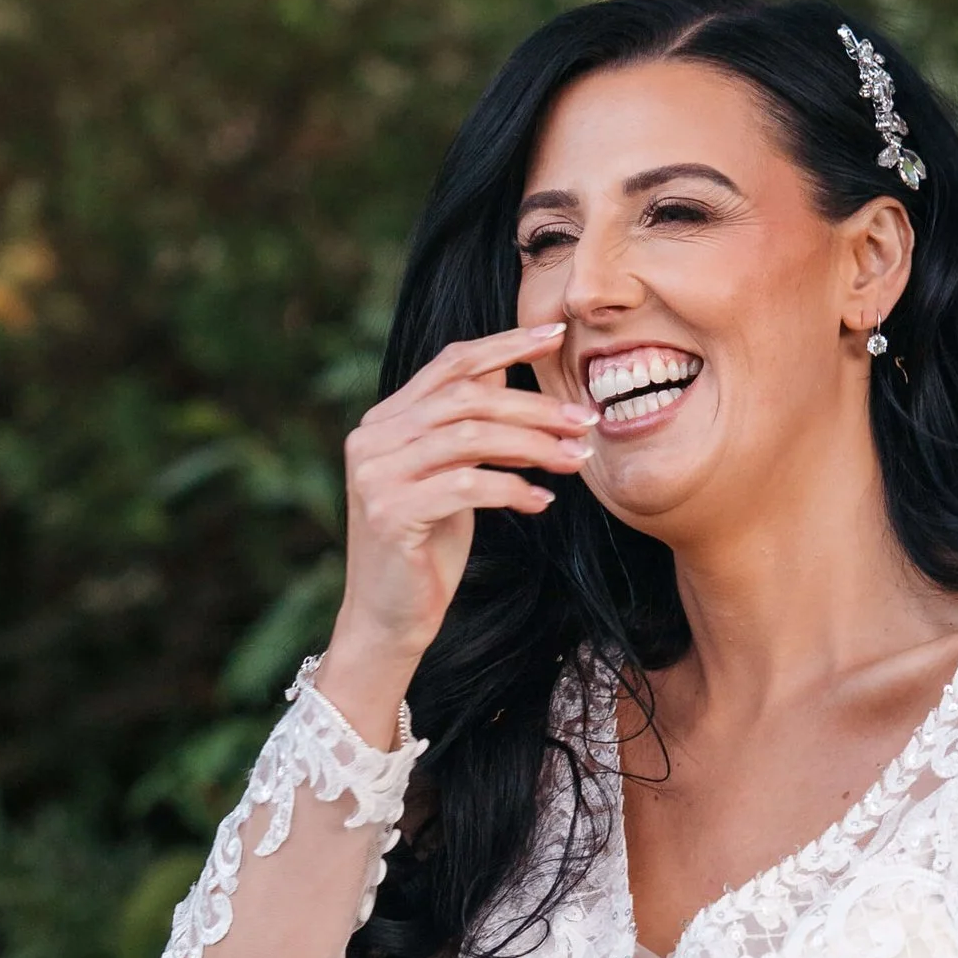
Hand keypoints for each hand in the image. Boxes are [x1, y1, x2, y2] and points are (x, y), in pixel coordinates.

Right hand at [322, 324, 593, 725]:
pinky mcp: (391, 513)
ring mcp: (376, 475)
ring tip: (576, 459)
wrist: (388, 620)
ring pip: (469, 436)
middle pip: (466, 398)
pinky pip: (466, 485)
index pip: (449, 364)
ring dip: (533, 444)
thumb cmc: (425, 549)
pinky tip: (543, 502)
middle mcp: (372, 439)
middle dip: (534, 406)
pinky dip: (513, 489)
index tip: (555, 337)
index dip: (504, 344)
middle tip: (585, 419)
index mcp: (384, 421)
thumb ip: (466, 428)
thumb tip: (505, 374)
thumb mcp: (449, 478)